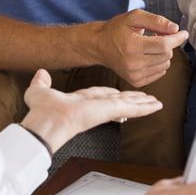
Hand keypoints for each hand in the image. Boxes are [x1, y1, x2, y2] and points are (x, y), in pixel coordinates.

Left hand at [20, 69, 162, 151]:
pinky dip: (145, 107)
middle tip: (145, 98)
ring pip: (128, 104)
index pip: (100, 96)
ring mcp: (104, 109)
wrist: (47, 121)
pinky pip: (132, 108)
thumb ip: (41, 82)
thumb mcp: (39, 91)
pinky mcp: (111, 110)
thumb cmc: (42, 112)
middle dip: (132, 99)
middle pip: (118, 101)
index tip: (118, 93)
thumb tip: (40, 72)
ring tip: (156, 102)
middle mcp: (95, 106)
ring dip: (142, 102)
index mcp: (81, 101)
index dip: (111, 94)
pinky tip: (156, 105)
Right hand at [94, 9, 187, 87]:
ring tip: (149, 46)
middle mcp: (133, 63)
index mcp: (132, 46)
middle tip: (155, 35)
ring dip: (163, 54)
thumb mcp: (134, 17)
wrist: (99, 46)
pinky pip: (160, 73)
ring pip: (165, 64)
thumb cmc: (117, 29)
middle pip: (166, 55)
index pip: (163, 45)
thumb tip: (175, 29)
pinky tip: (147, 56)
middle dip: (167, 44)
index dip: (177, 38)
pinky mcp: (136, 81)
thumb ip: (156, 21)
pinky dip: (158, 63)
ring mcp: (134, 74)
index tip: (184, 33)